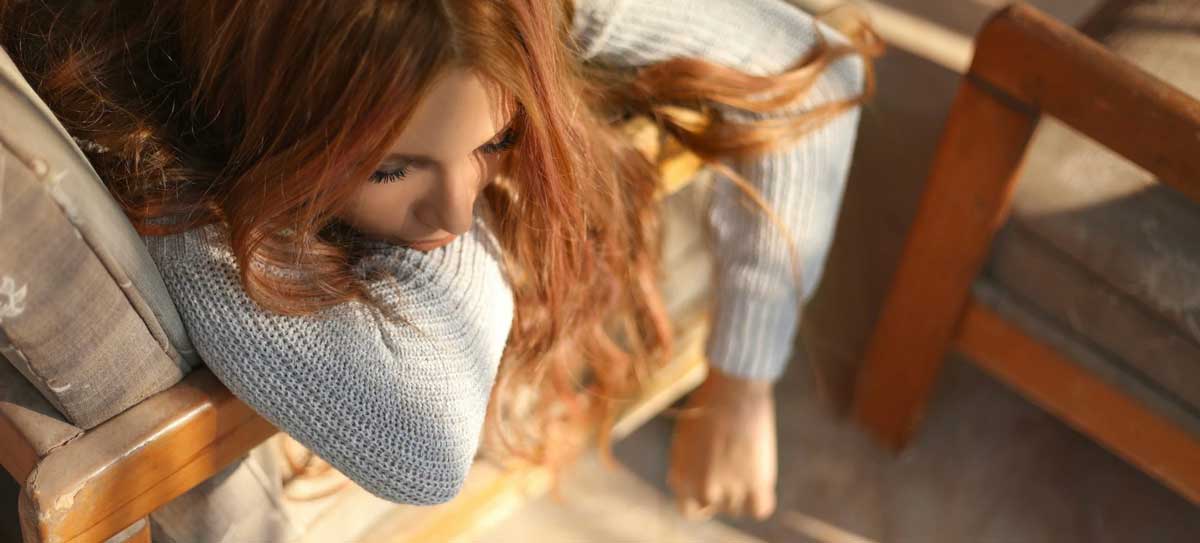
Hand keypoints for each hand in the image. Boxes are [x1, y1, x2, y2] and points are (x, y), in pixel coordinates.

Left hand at [667, 366, 776, 520]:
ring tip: (745, 463)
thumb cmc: (708, 406)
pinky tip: (761, 481)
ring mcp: (729, 490)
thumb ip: (689, 467)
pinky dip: (761, 499)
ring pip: (738, 509)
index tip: (714, 489)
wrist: (731, 389)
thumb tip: (700, 482)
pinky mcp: (755, 485)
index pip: (690, 510)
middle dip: (725, 492)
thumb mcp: (685, 440)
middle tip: (734, 467)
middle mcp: (702, 489)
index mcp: (680, 479)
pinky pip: (759, 509)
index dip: (702, 501)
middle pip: (717, 508)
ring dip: (744, 493)